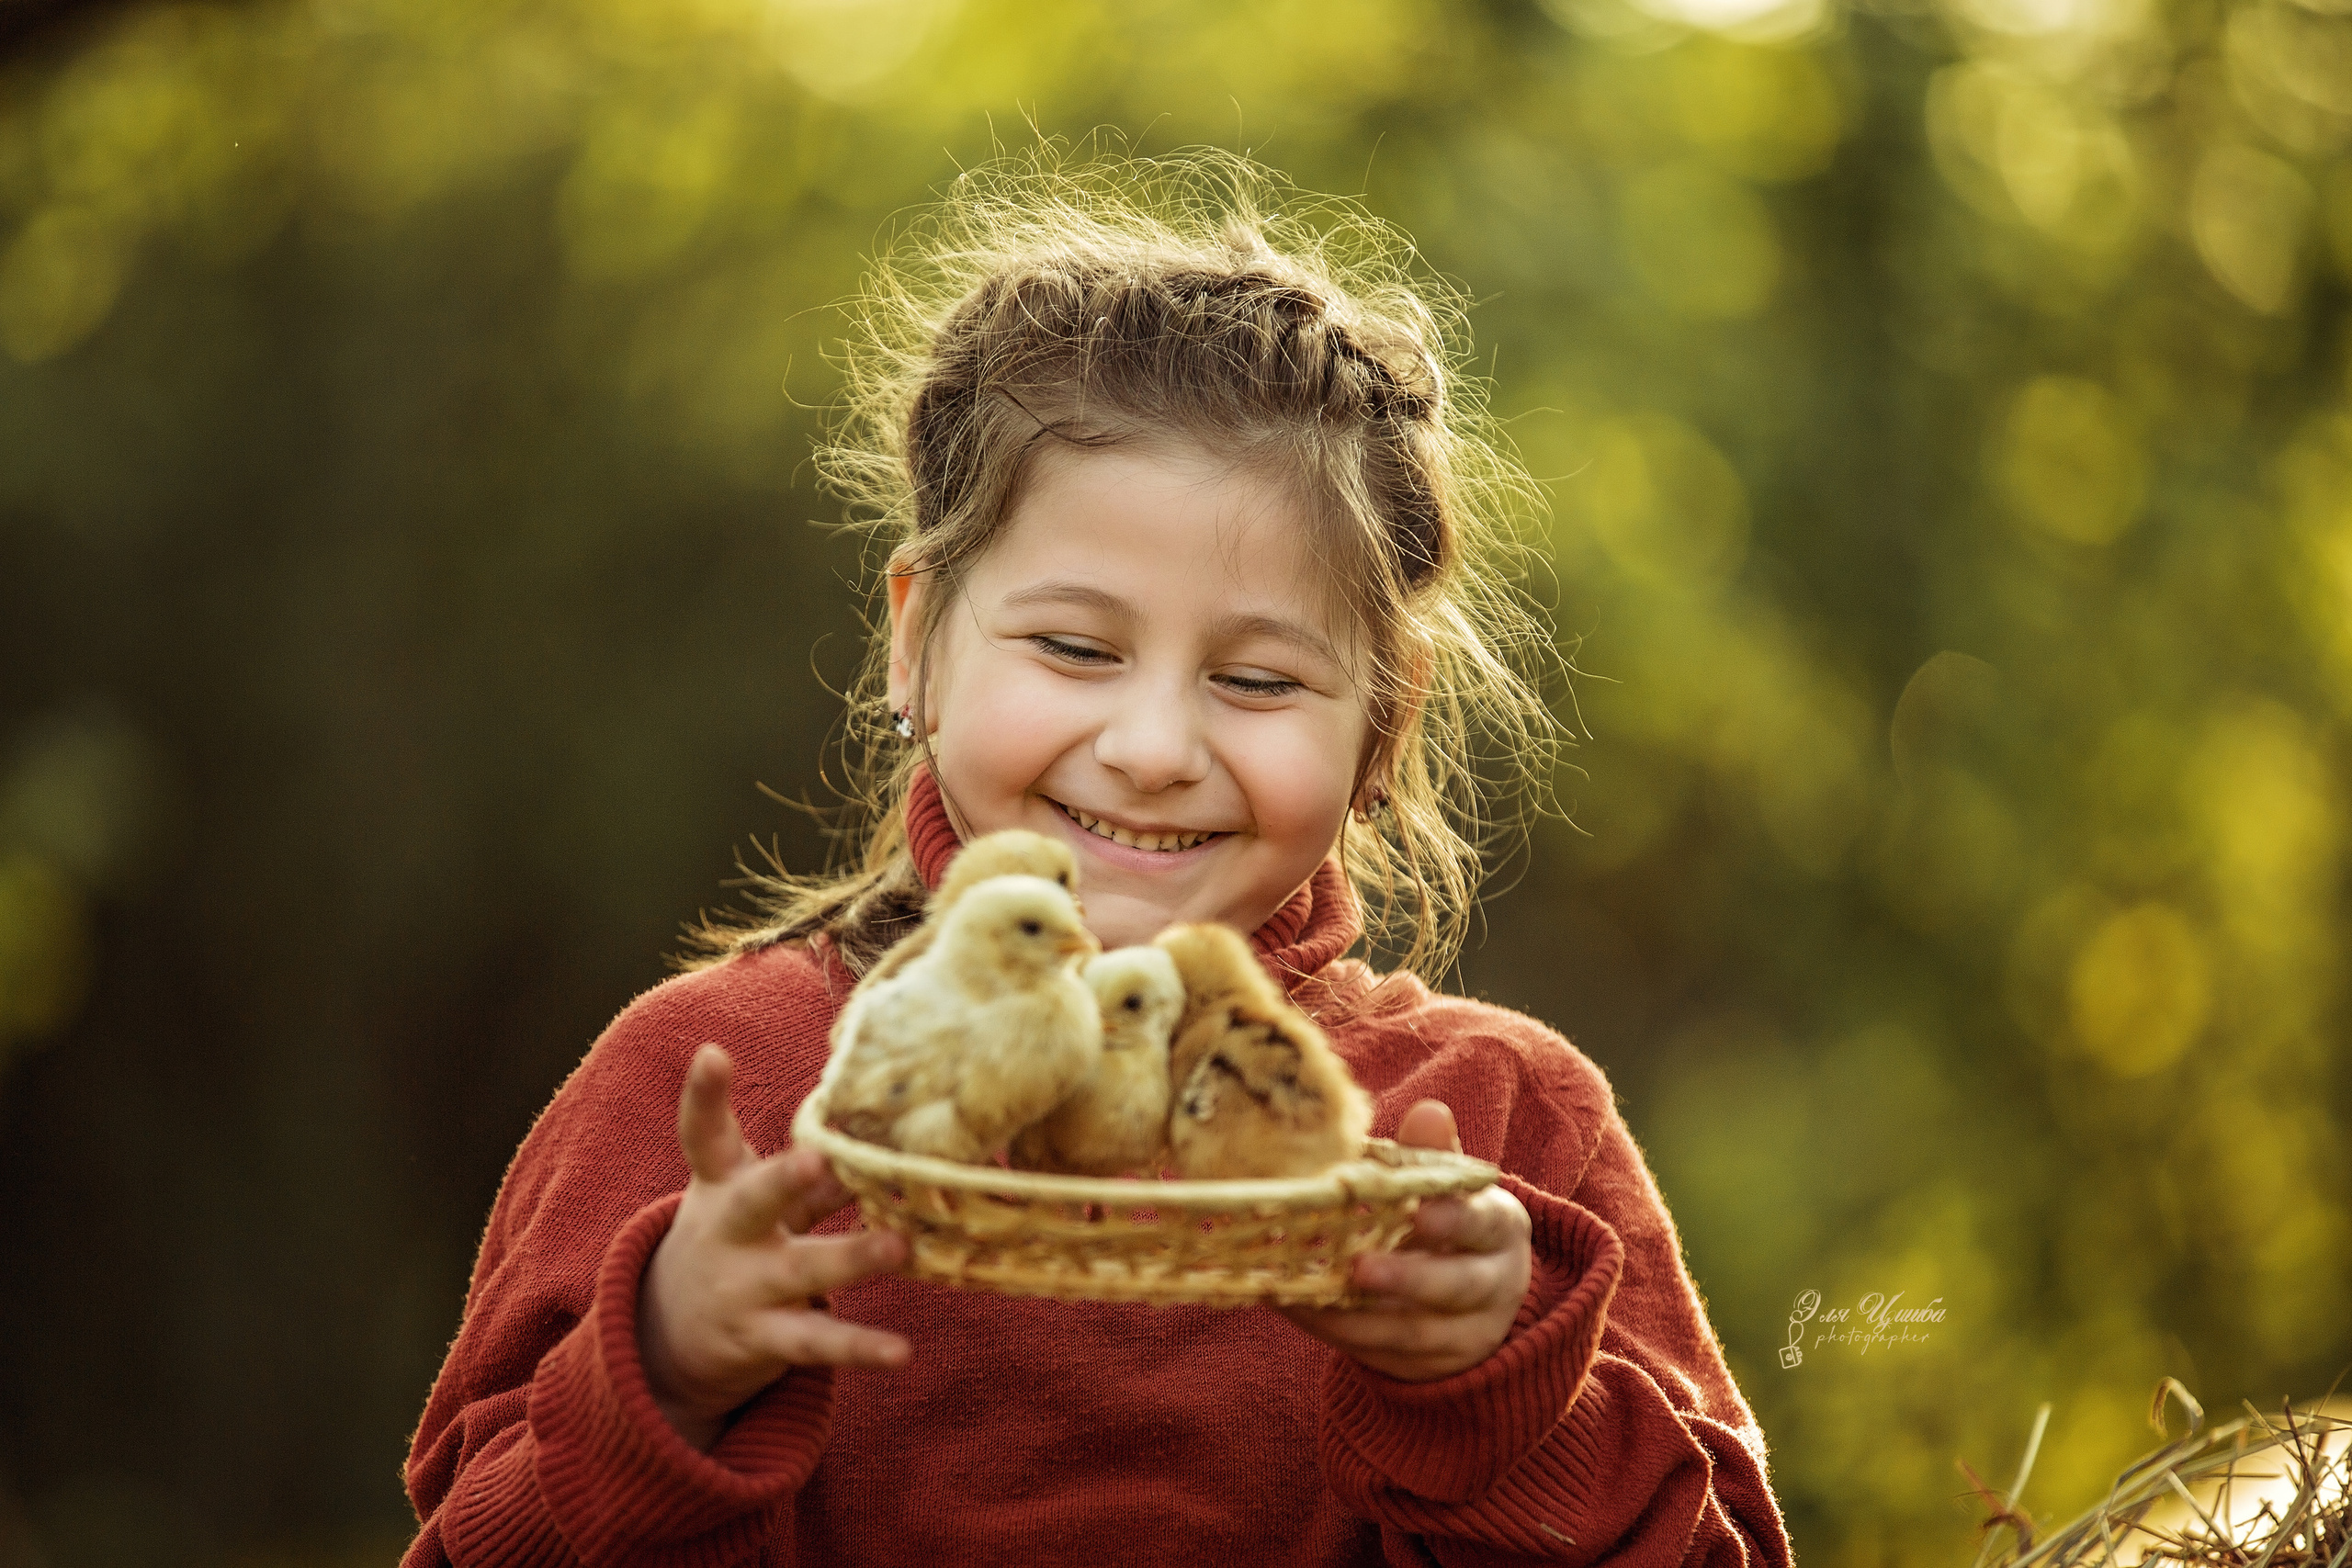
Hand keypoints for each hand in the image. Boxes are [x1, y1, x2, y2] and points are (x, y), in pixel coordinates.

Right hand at [639, 1045, 910, 1450]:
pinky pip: (815, 1342)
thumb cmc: (736, 1242)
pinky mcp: (762, 1339)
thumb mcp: (755, 1197)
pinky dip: (860, 1347)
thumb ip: (813, 1171)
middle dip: (782, 1180)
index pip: (704, 1135)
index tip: (711, 1053)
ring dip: (851, 1258)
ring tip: (900, 1246)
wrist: (668, 1340)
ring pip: (800, 1271)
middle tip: (817, 1157)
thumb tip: (883, 1131)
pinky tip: (901, 1351)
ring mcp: (741, 1289)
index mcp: (720, 1185)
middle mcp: (725, 1234)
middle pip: (752, 1202)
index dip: (704, 1094)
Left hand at [1278, 1100, 1531, 1382]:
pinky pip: (1378, 1354)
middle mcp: (1493, 1286)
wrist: (1472, 1300)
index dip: (1451, 1220)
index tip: (1417, 1212)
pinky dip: (1334, 1331)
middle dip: (1407, 1279)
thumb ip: (1434, 1154)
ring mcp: (1463, 1335)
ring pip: (1413, 1333)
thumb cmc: (1448, 1221)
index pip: (1482, 1224)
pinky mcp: (1425, 1366)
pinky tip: (1293, 1304)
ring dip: (1357, 1317)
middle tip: (1358, 1268)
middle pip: (1456, 1287)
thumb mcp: (1450, 1187)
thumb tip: (1429, 1110)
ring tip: (1305, 1292)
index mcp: (1500, 1229)